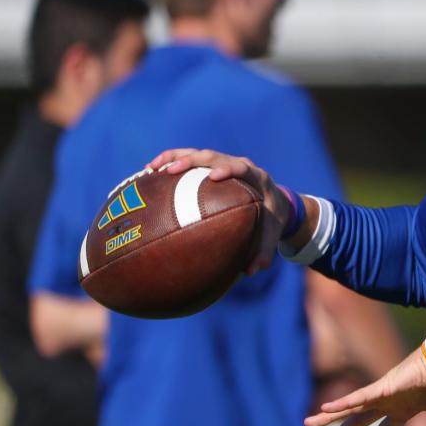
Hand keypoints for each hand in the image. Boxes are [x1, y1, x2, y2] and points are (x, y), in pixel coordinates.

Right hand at [148, 148, 293, 274]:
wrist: (275, 202)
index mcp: (256, 177)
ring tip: (151, 169)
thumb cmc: (271, 220)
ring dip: (174, 158)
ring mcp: (224, 162)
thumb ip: (264, 253)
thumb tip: (250, 271)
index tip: (214, 176)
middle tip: (171, 170)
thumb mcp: (271, 236)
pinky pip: (190, 159)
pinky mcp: (212, 165)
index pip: (241, 168)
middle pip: (214, 156)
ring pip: (198, 154)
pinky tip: (150, 173)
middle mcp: (239, 164)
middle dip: (192, 160)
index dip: (228, 169)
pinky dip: (171, 162)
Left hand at [305, 344, 425, 425]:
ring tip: (308, 424)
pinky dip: (343, 402)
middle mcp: (390, 402)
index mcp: (406, 409)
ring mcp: (385, 393)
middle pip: (359, 421)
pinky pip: (360, 395)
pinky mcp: (385, 386)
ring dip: (330, 417)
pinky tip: (327, 407)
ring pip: (351, 407)